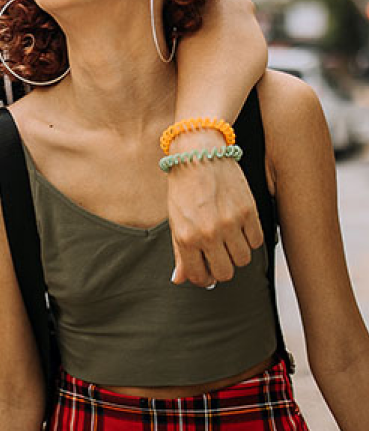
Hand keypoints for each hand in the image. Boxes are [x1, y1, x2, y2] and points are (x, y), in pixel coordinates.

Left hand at [166, 132, 262, 286]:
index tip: (204, 269)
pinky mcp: (249, 212)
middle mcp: (209, 233)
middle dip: (221, 267)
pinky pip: (257, 242)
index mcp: (186, 237)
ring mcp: (231, 224)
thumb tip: (179, 279)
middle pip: (225, 274)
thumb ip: (179, 251)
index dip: (202, 277)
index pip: (199, 277)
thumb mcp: (175, 218)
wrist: (198, 152)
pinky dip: (250, 238)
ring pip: (243, 260)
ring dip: (236, 252)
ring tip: (227, 236)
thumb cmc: (183, 185)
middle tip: (217, 253)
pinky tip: (239, 225)